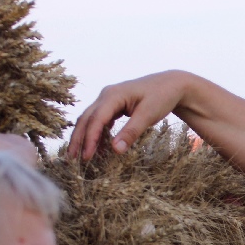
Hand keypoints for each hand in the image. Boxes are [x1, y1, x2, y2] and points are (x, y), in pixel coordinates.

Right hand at [68, 71, 190, 160]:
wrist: (172, 84)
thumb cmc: (162, 97)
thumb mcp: (148, 115)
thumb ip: (131, 132)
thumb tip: (115, 150)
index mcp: (113, 95)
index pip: (96, 120)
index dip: (89, 139)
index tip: (86, 157)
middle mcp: (106, 95)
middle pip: (86, 118)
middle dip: (78, 139)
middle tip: (71, 159)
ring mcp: (109, 100)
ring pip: (90, 119)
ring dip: (84, 137)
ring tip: (79, 156)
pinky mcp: (114, 105)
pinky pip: (100, 120)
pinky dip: (97, 134)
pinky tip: (98, 149)